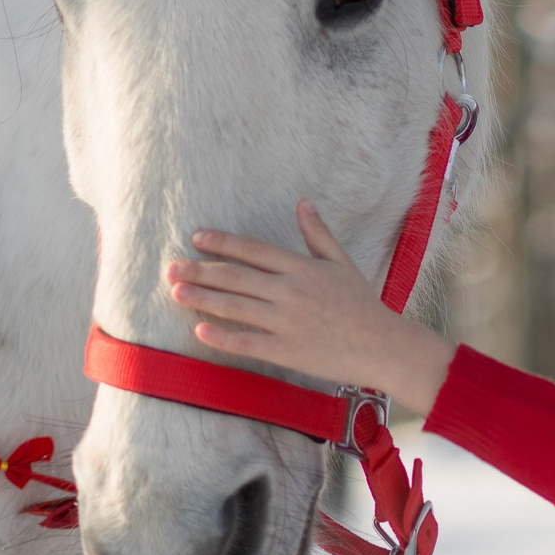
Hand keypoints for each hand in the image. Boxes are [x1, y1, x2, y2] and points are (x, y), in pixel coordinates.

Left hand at [166, 202, 455, 416]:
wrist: (383, 346)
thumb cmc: (362, 305)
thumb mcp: (341, 263)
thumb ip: (318, 234)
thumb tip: (303, 203)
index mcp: (301, 268)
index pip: (253, 250)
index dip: (222, 243)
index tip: (196, 238)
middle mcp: (290, 292)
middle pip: (236, 277)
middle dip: (200, 270)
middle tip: (172, 268)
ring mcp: (287, 322)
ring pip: (235, 307)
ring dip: (203, 298)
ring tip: (177, 292)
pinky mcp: (287, 351)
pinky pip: (248, 343)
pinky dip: (223, 337)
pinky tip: (200, 331)